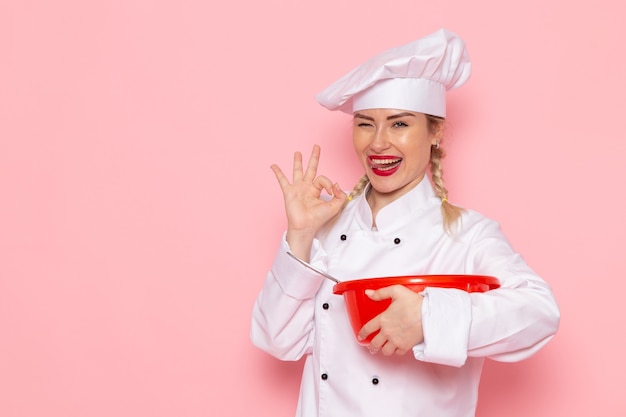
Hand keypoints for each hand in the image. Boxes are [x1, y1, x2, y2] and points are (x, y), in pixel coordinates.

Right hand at [271, 145, 346, 259]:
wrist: (306, 226)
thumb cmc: (318, 219)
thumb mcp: (335, 207)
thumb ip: (340, 195)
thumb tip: (336, 183)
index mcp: (316, 190)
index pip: (323, 179)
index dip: (328, 183)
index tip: (331, 191)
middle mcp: (307, 187)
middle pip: (311, 168)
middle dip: (314, 157)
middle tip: (316, 146)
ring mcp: (297, 189)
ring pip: (297, 171)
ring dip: (298, 161)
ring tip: (297, 152)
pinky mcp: (289, 192)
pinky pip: (282, 180)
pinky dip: (278, 172)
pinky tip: (273, 166)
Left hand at [358, 285, 423, 355]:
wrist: (429, 314)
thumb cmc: (414, 303)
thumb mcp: (396, 291)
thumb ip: (380, 293)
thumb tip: (368, 293)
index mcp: (383, 319)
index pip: (367, 329)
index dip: (362, 334)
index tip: (361, 336)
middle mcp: (387, 332)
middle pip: (374, 344)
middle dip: (371, 346)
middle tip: (371, 347)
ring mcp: (396, 340)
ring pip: (385, 351)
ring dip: (383, 350)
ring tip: (383, 348)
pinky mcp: (406, 346)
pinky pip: (397, 353)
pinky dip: (396, 351)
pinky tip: (396, 347)